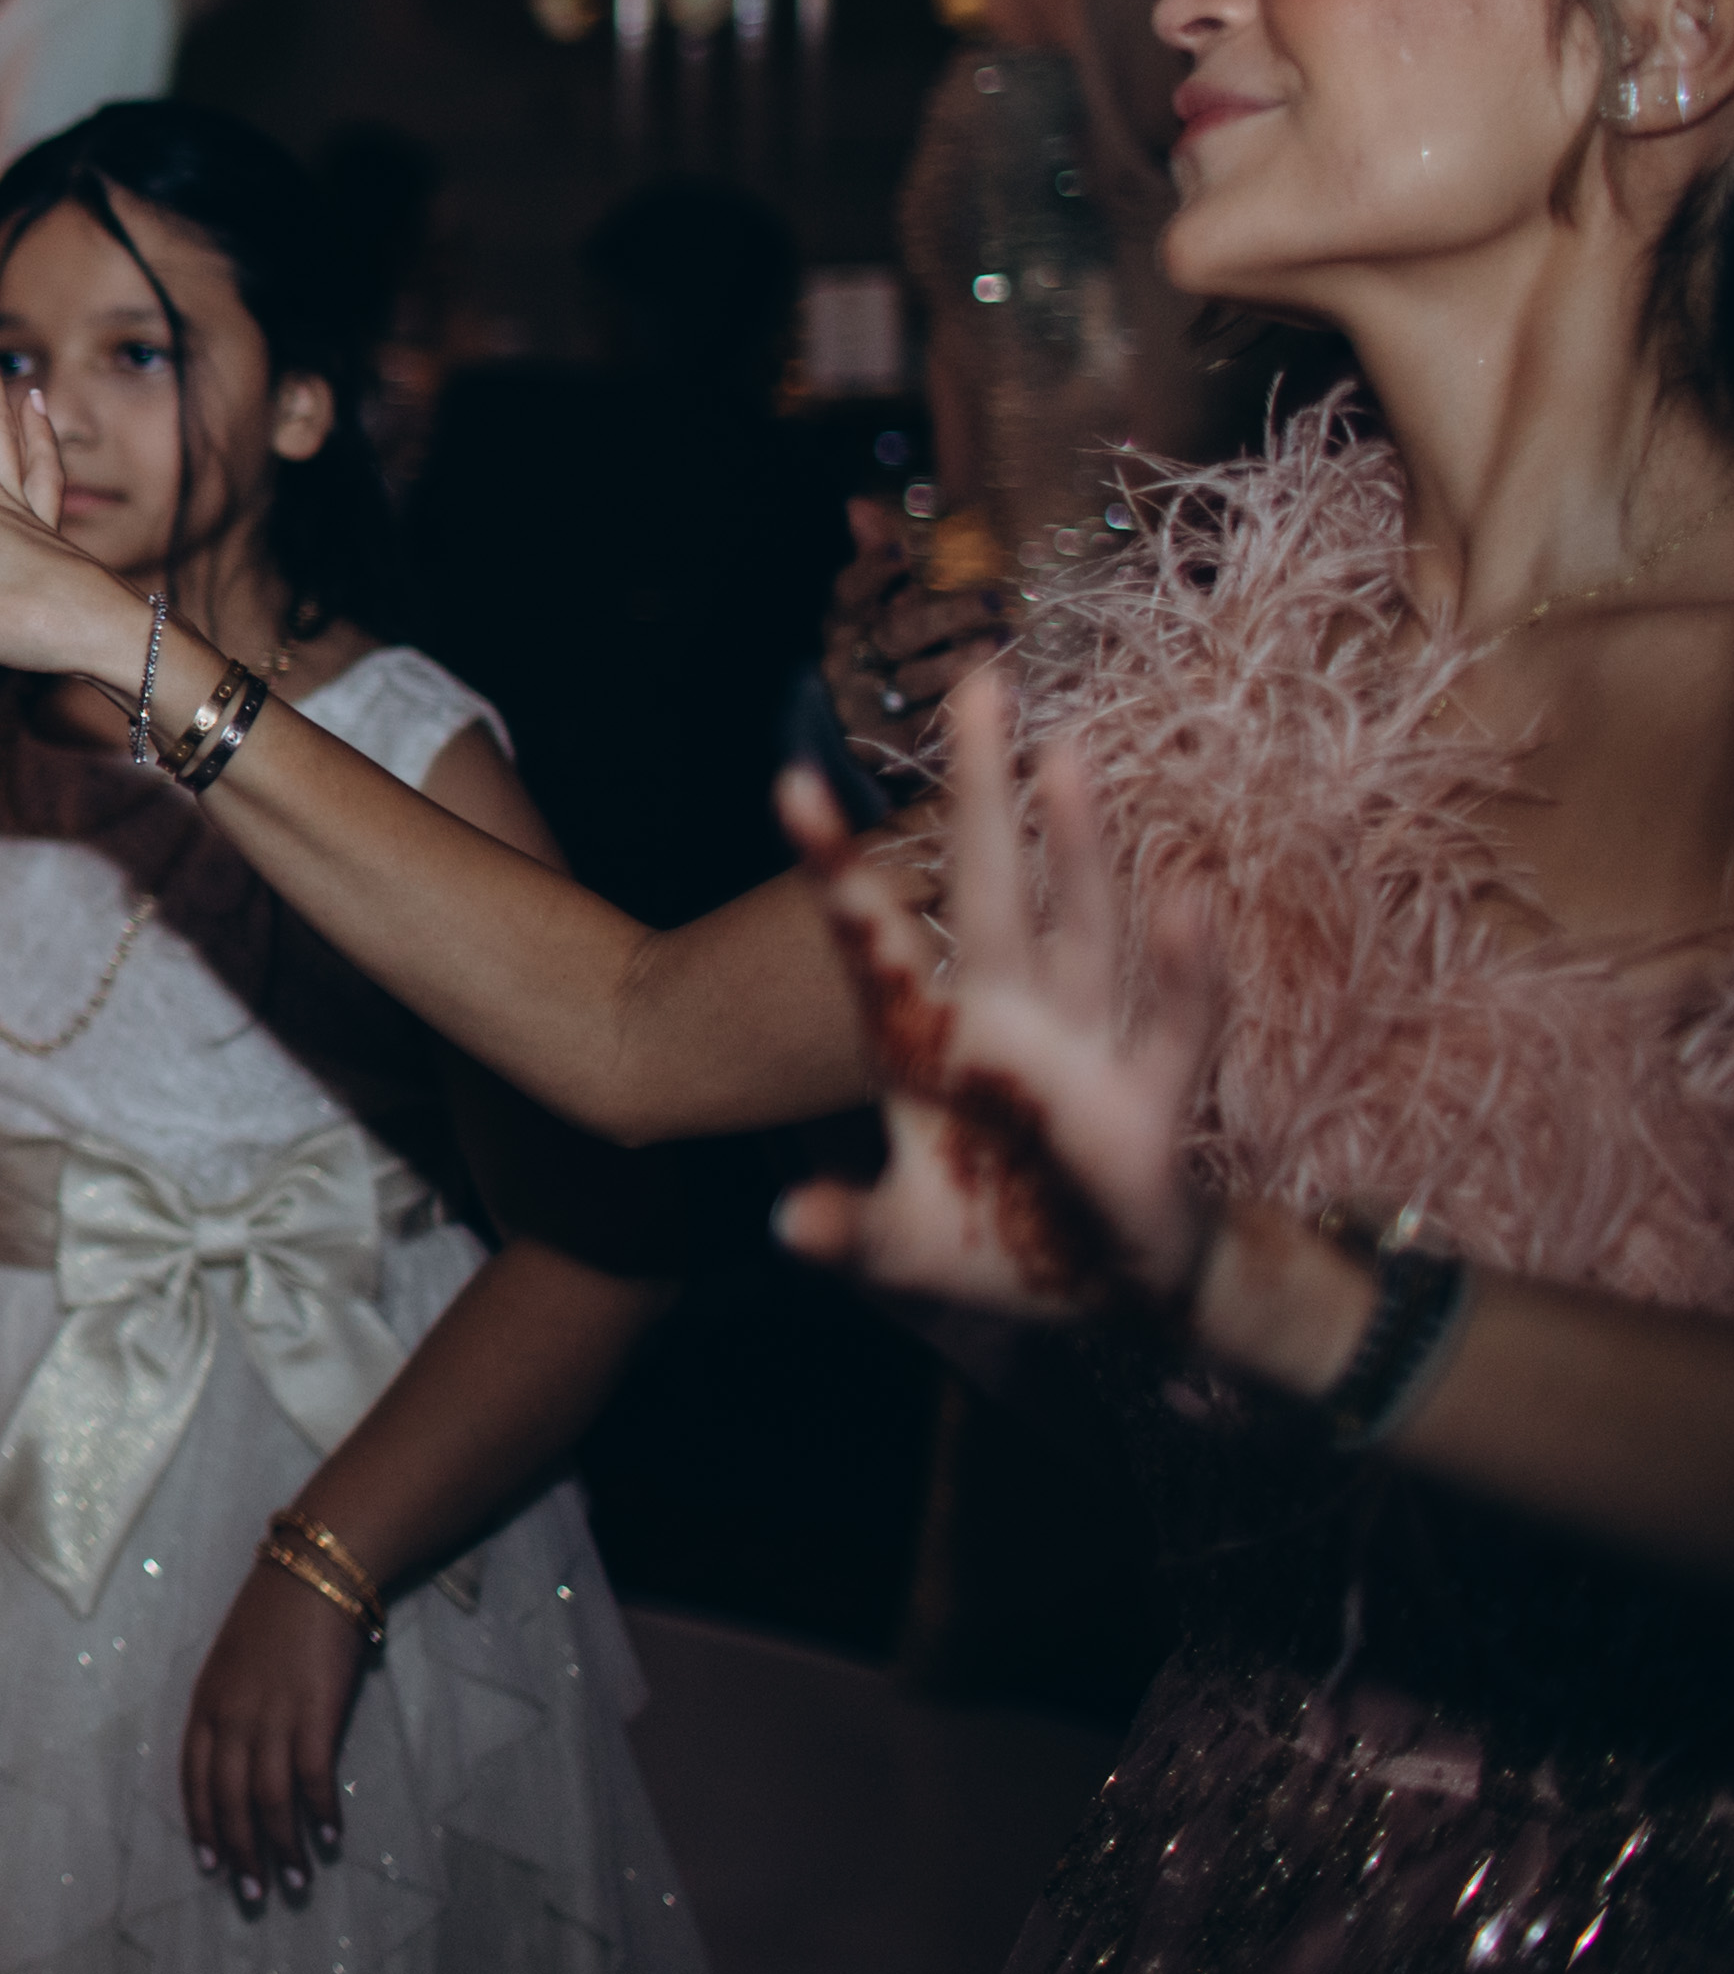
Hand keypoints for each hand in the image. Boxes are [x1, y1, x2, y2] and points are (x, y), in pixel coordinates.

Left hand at [182, 1551, 368, 1909]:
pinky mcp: (313, 1715)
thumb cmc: (274, 1616)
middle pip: (230, 1801)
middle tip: (253, 1895)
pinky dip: (321, 1814)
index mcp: (206, 1704)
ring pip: (269, 1801)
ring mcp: (271, 1717)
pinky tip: (330, 1839)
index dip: (202, 1826)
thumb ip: (232, 1710)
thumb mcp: (234, 1664)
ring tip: (296, 1882)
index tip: (210, 1866)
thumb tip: (242, 1761)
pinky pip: (312, 1779)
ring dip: (283, 1848)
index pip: (195, 1779)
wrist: (313, 1574)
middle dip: (240, 1853)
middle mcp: (232, 1717)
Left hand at [772, 664, 1215, 1322]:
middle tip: (976, 683)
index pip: (872, 937)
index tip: (787, 781)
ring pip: (1081, 926)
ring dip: (1076, 847)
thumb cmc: (997, 1242)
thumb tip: (787, 1225)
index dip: (835, 866)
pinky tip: (1186, 900)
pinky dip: (1184, 972)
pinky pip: (1173, 1025)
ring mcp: (1083, 1048)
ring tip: (1064, 754)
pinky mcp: (1154, 1099)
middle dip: (979, 792)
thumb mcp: (905, 1247)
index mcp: (927, 1039)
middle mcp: (1008, 1018)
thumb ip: (853, 1230)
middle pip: (989, 886)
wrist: (1108, 1289)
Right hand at [825, 500, 1008, 739]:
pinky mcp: (890, 744)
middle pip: (897, 634)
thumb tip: (859, 504)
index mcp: (846, 621)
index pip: (851, 590)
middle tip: (994, 598)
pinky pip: (930, 729)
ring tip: (1003, 645)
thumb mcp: (869, 605)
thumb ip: (872, 557)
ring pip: (916, 680)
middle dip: (947, 615)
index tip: (900, 551)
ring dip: (962, 662)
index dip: (872, 570)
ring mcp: (867, 703)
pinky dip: (967, 714)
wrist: (850, 730)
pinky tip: (1010, 701)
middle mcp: (850, 660)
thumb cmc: (876, 650)